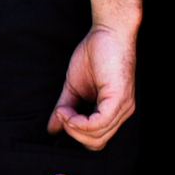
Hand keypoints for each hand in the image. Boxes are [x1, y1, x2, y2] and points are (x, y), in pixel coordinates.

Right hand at [47, 22, 136, 148]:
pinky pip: (98, 124)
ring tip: (62, 110)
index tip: (60, 116)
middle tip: (59, 115)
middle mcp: (122, 112)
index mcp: (113, 111)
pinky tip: (67, 111)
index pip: (96, 140)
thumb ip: (65, 107)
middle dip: (72, 133)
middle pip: (96, 143)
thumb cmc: (95, 53)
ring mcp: (122, 107)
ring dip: (72, 126)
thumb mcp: (74, 87)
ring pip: (96, 136)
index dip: (75, 134)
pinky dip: (78, 121)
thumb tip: (52, 128)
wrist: (108, 31)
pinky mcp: (118, 99)